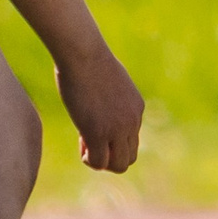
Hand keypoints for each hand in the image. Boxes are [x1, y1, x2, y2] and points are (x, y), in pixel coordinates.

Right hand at [55, 46, 143, 172]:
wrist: (83, 53)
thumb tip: (99, 103)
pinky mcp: (99, 132)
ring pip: (119, 165)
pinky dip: (89, 159)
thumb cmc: (88, 59)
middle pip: (129, 158)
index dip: (112, 141)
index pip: (131, 140)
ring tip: (85, 145)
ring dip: (100, 161)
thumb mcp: (108, 80)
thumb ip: (111, 96)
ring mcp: (118, 128)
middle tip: (89, 140)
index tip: (96, 127)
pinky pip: (99, 162)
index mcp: (136, 108)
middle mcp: (132, 121)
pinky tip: (81, 143)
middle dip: (109, 156)